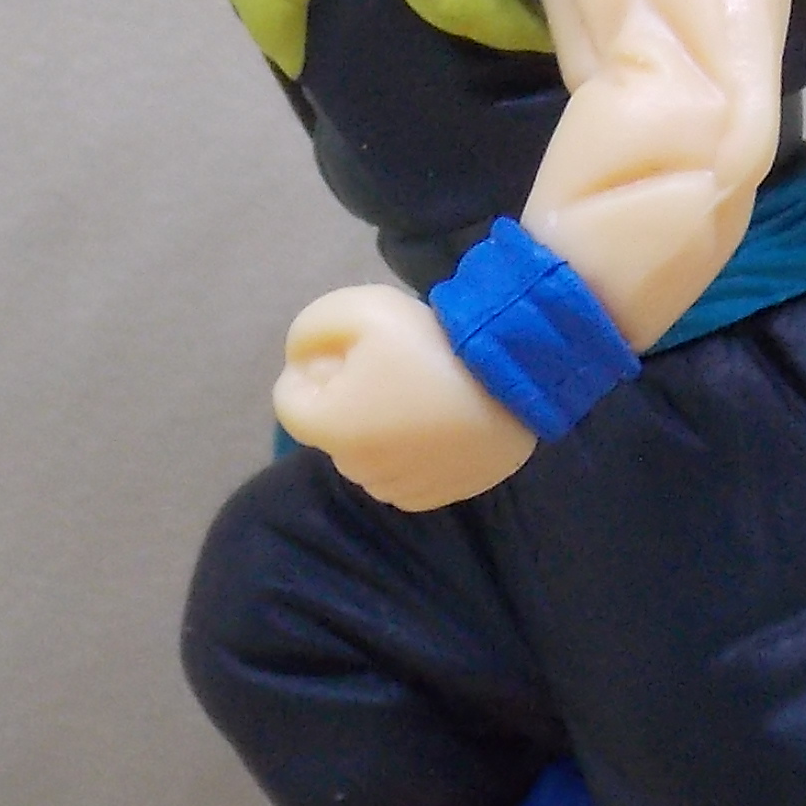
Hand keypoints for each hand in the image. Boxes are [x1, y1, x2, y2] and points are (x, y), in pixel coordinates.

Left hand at [275, 283, 537, 511]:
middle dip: (347, 401)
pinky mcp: (439, 496)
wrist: (516, 377)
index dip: (312, 369)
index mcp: (332, 427)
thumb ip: (310, 330)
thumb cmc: (432, 343)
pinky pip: (406, 476)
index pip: (289, 401)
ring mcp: (401, 487)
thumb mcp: (360, 309)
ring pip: (368, 456)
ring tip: (420, 396)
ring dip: (379, 431)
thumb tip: (299, 359)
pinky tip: (439, 426)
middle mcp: (357, 468)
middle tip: (391, 369)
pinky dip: (412, 456)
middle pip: (332, 429)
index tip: (350, 352)